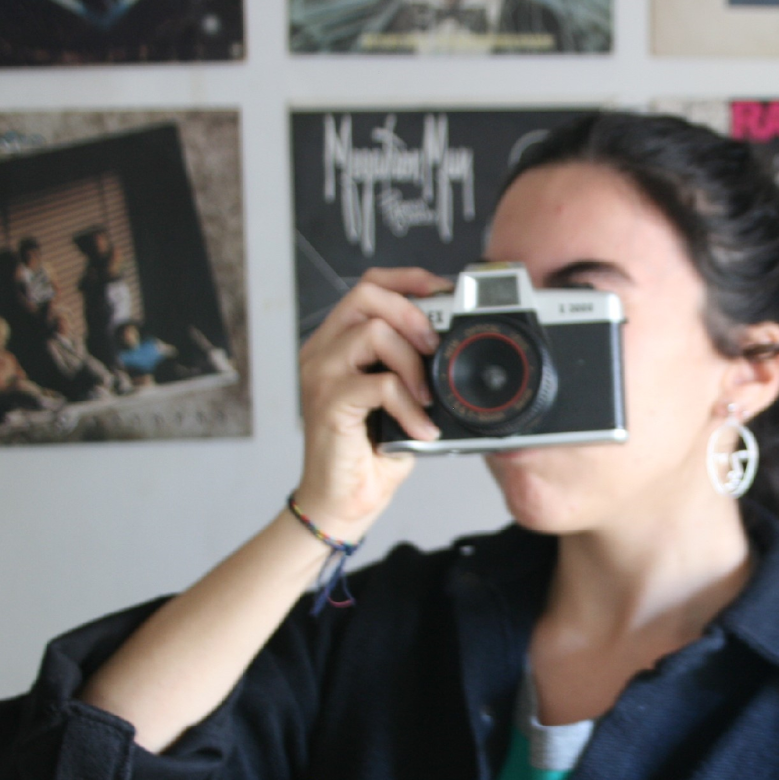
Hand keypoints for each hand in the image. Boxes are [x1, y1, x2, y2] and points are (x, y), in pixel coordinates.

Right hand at [294, 267, 444, 539]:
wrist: (344, 500)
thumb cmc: (371, 452)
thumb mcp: (401, 400)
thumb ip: (415, 368)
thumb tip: (457, 346)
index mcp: (338, 342)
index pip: (369, 286)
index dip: (409, 279)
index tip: (445, 292)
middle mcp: (322, 351)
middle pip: (366, 295)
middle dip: (413, 313)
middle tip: (436, 348)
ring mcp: (321, 375)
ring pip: (372, 333)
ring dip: (413, 363)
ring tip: (427, 396)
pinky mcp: (328, 404)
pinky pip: (378, 384)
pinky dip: (409, 406)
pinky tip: (422, 427)